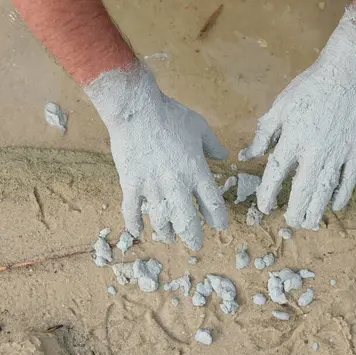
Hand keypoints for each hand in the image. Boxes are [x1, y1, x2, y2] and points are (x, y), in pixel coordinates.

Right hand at [85, 63, 227, 249]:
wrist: (137, 111)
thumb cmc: (170, 116)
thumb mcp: (200, 127)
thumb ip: (213, 145)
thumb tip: (223, 157)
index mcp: (197, 172)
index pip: (213, 204)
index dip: (218, 219)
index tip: (219, 225)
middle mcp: (176, 185)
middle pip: (188, 221)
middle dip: (194, 237)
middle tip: (196, 244)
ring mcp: (152, 187)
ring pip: (161, 221)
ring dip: (167, 232)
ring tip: (169, 237)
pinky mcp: (131, 185)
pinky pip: (132, 212)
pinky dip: (135, 224)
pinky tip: (138, 231)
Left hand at [239, 5, 355, 228]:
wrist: (347, 73)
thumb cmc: (308, 88)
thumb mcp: (279, 108)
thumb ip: (263, 135)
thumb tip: (246, 156)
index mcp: (292, 140)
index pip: (276, 174)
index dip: (267, 194)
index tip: (263, 208)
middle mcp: (315, 151)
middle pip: (303, 189)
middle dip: (295, 210)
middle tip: (289, 222)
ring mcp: (338, 153)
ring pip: (326, 190)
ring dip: (317, 209)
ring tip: (309, 223)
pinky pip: (350, 180)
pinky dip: (342, 196)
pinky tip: (334, 206)